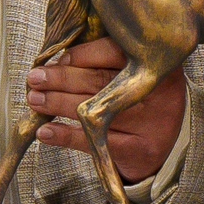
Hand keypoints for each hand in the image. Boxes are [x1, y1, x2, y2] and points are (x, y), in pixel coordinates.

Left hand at [27, 39, 186, 181]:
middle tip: (35, 78)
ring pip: (96, 111)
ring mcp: (150, 123)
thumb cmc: (143, 101)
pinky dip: (66, 136)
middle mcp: (157, 93)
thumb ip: (108, 61)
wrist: (169, 144)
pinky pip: (96, 142)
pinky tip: (45, 131)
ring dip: (57, 104)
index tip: (59, 58)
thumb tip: (59, 56)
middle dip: (62, 79)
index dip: (83, 55)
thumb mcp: (138, 74)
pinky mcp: (138, 150)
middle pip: (101, 82)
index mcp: (157, 65)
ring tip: (34, 100)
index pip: (116, 53)